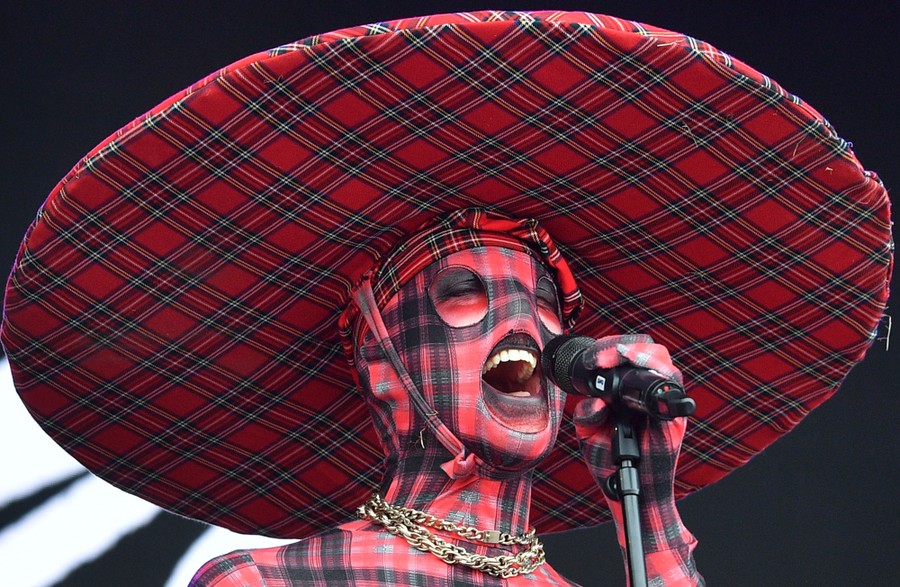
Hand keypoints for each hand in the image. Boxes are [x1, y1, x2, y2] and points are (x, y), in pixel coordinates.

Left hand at [571, 335, 690, 552]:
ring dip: (642, 355)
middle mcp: (646, 393)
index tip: (592, 359)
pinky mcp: (674, 419)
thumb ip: (587, 414)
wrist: (627, 491)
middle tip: (603, 358)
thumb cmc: (609, 461)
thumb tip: (596, 400)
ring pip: (664, 364)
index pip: (626, 355)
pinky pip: (675, 392)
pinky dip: (660, 376)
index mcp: (625, 391)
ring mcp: (662, 404)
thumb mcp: (588, 434)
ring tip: (621, 356)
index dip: (610, 349)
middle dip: (626, 346)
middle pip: (649, 351)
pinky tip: (643, 371)